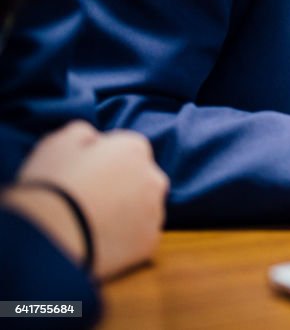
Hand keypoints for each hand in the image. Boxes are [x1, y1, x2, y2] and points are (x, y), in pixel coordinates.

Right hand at [12, 121, 168, 278]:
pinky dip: (123, 241)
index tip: (83, 176)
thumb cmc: (50, 185)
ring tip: (89, 224)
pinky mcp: (148, 243)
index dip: (104, 163)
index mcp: (134, 148)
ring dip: (125, 214)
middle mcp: (154, 178)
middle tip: (87, 201)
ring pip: (143, 210)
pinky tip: (98, 242)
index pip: (127, 151)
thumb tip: (93, 138)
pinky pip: (138, 238)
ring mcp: (154, 213)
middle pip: (140, 179)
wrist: (47, 237)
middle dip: (121, 187)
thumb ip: (83, 133)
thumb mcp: (58, 143)